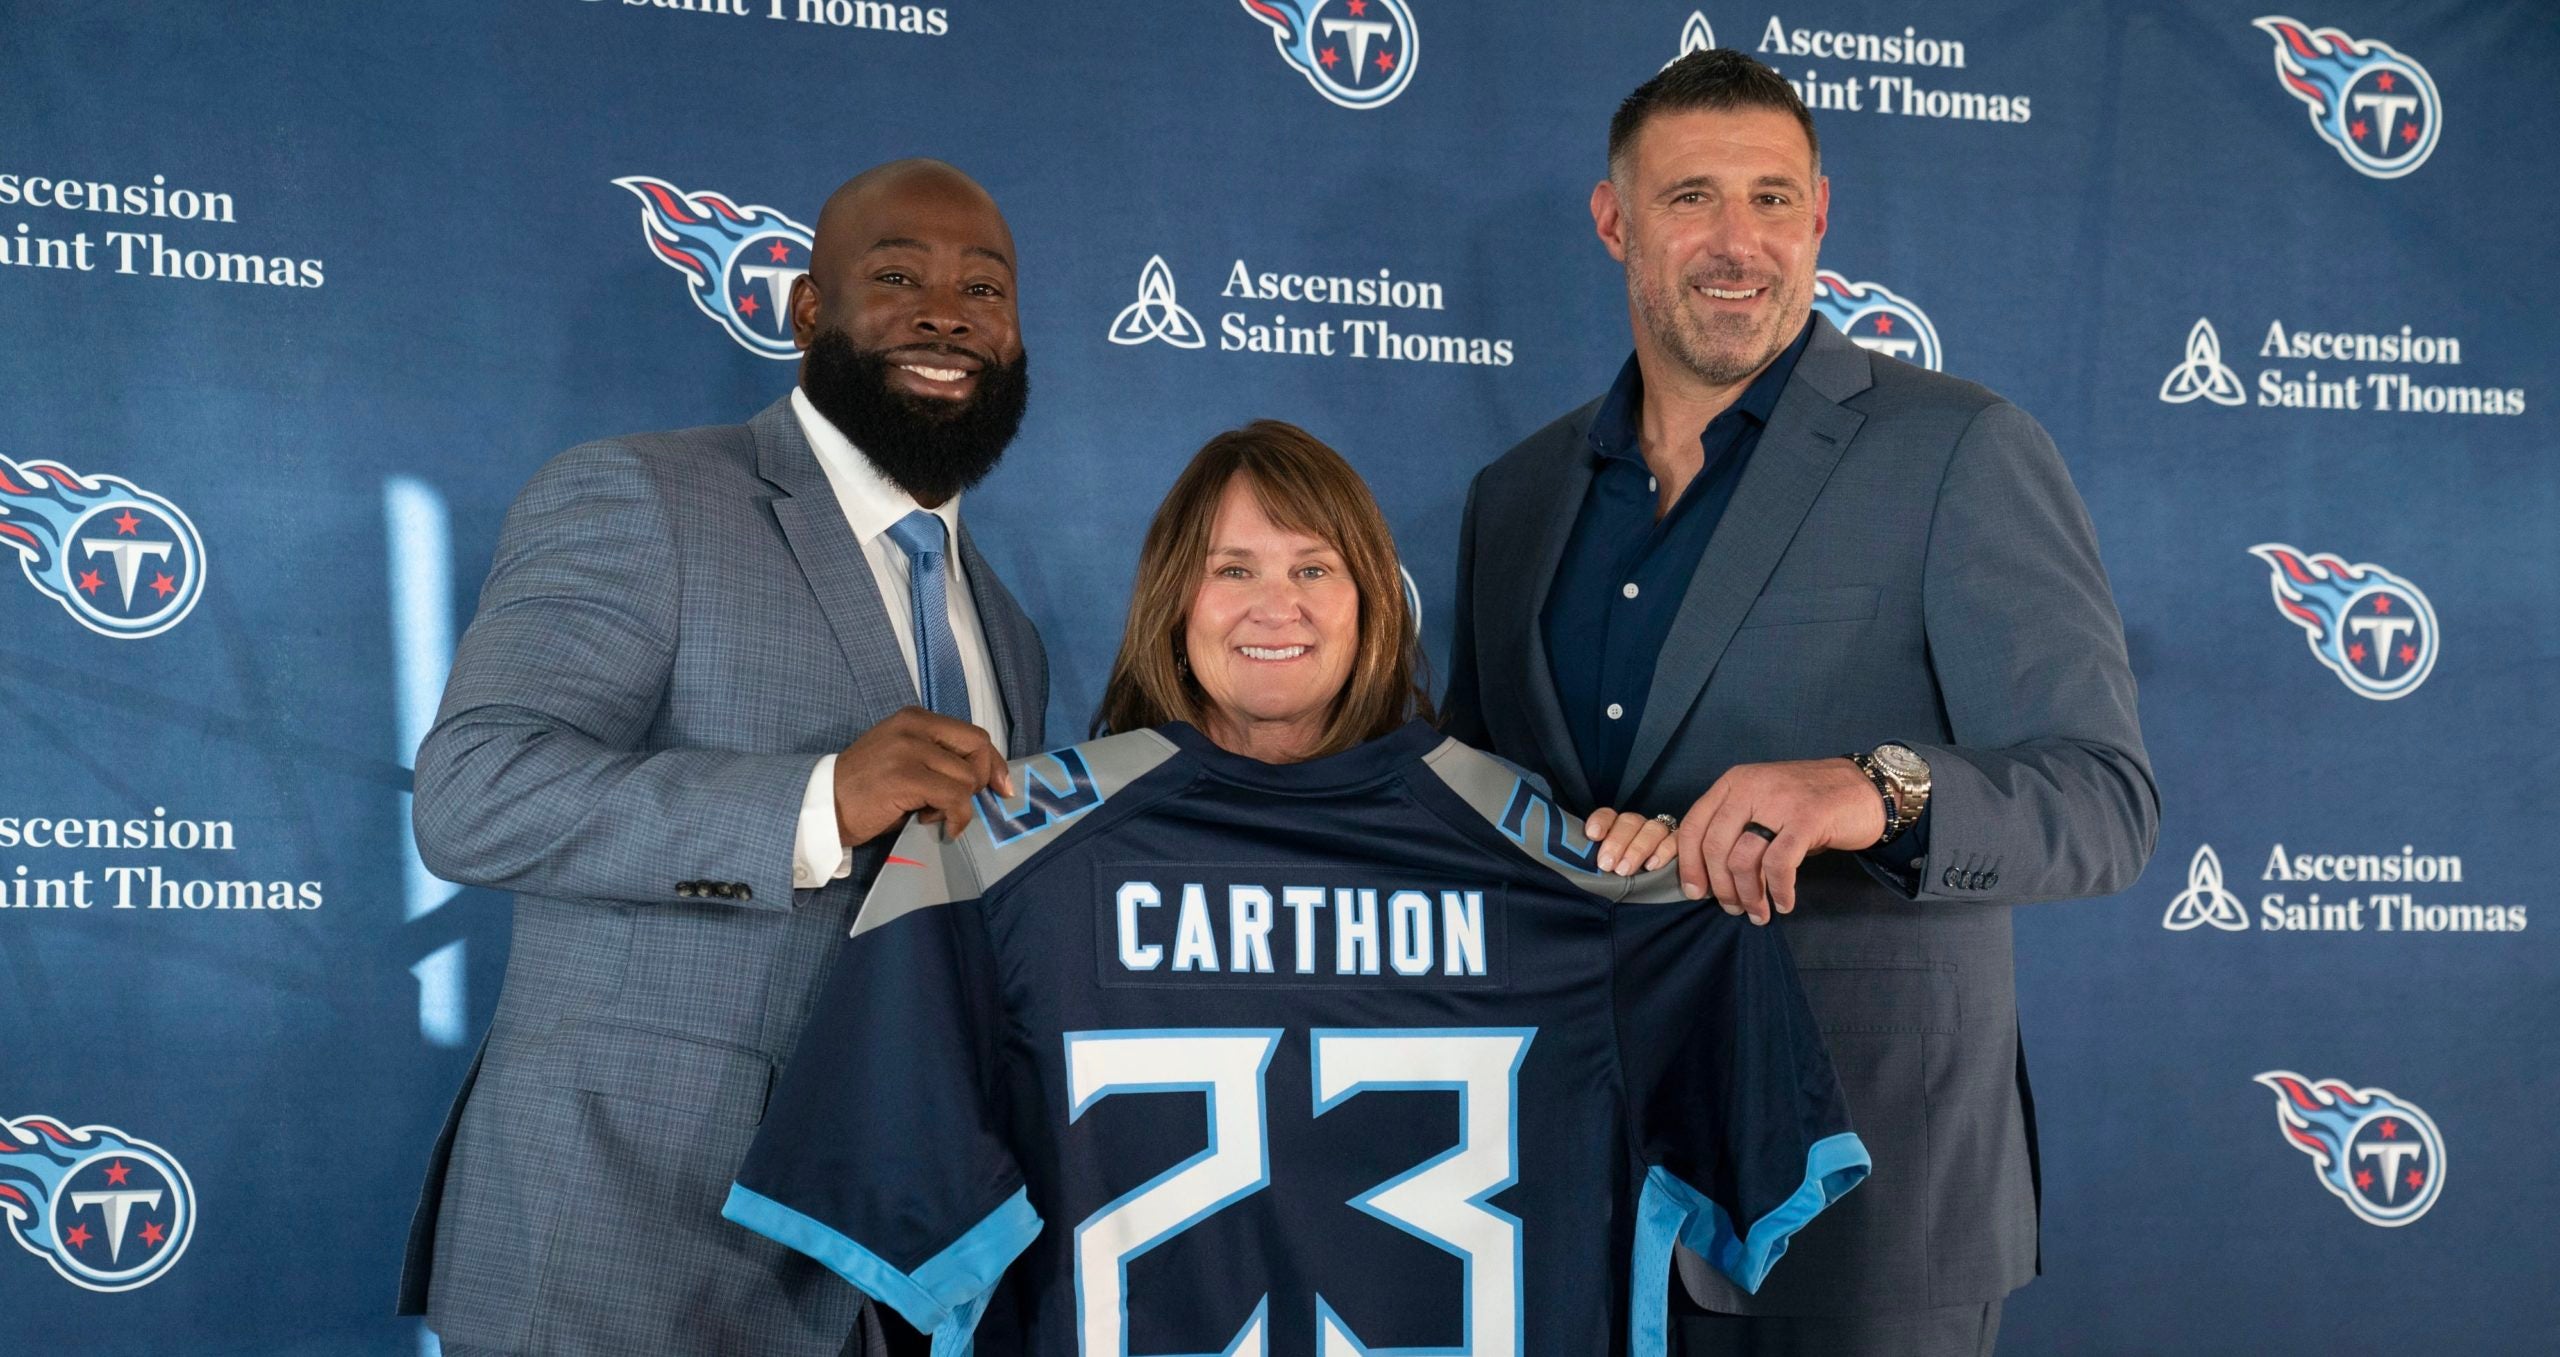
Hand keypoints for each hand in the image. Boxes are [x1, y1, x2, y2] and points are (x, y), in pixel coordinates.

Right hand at [832, 708, 1012, 846]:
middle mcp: (914, 726)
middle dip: (981, 783)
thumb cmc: (864, 790)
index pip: (973, 734)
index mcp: (915, 718)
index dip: (993, 762)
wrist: (822, 806)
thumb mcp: (903, 759)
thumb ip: (937, 758)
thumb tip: (984, 778)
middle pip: (977, 749)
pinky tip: (942, 827)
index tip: (1001, 787)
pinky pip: (954, 797)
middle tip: (962, 806)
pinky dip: (957, 818)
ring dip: (959, 805)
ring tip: (931, 814)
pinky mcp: (906, 776)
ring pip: (966, 778)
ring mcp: (909, 749)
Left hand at [1581, 807, 1680, 876]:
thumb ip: (1598, 860)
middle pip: (1630, 822)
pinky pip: (1676, 840)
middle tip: (1607, 864)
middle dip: (1617, 842)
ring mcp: (1661, 833)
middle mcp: (1639, 826)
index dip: (1600, 822)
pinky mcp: (1680, 843)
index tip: (1592, 835)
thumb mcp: (1609, 866)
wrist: (1659, 887)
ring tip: (1625, 870)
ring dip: (1637, 849)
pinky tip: (1652, 866)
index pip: (1608, 815)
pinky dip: (1664, 851)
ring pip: (1652, 829)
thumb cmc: (1624, 875)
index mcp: (1617, 827)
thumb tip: (1577, 863)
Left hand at [1672, 758, 1886, 922]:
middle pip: (1715, 846)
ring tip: (1758, 912)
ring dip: (1749, 895)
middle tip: (1732, 909)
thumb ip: (1736, 826)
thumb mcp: (1763, 802)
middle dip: (1720, 887)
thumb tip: (1709, 874)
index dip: (1688, 864)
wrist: (1863, 788)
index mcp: (1734, 782)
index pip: (1693, 825)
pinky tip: (1784, 903)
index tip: (1695, 893)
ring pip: (1744, 859)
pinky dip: (1779, 890)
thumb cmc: (1808, 802)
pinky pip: (1779, 864)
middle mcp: (1751, 787)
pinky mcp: (1807, 818)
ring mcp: (1779, 801)